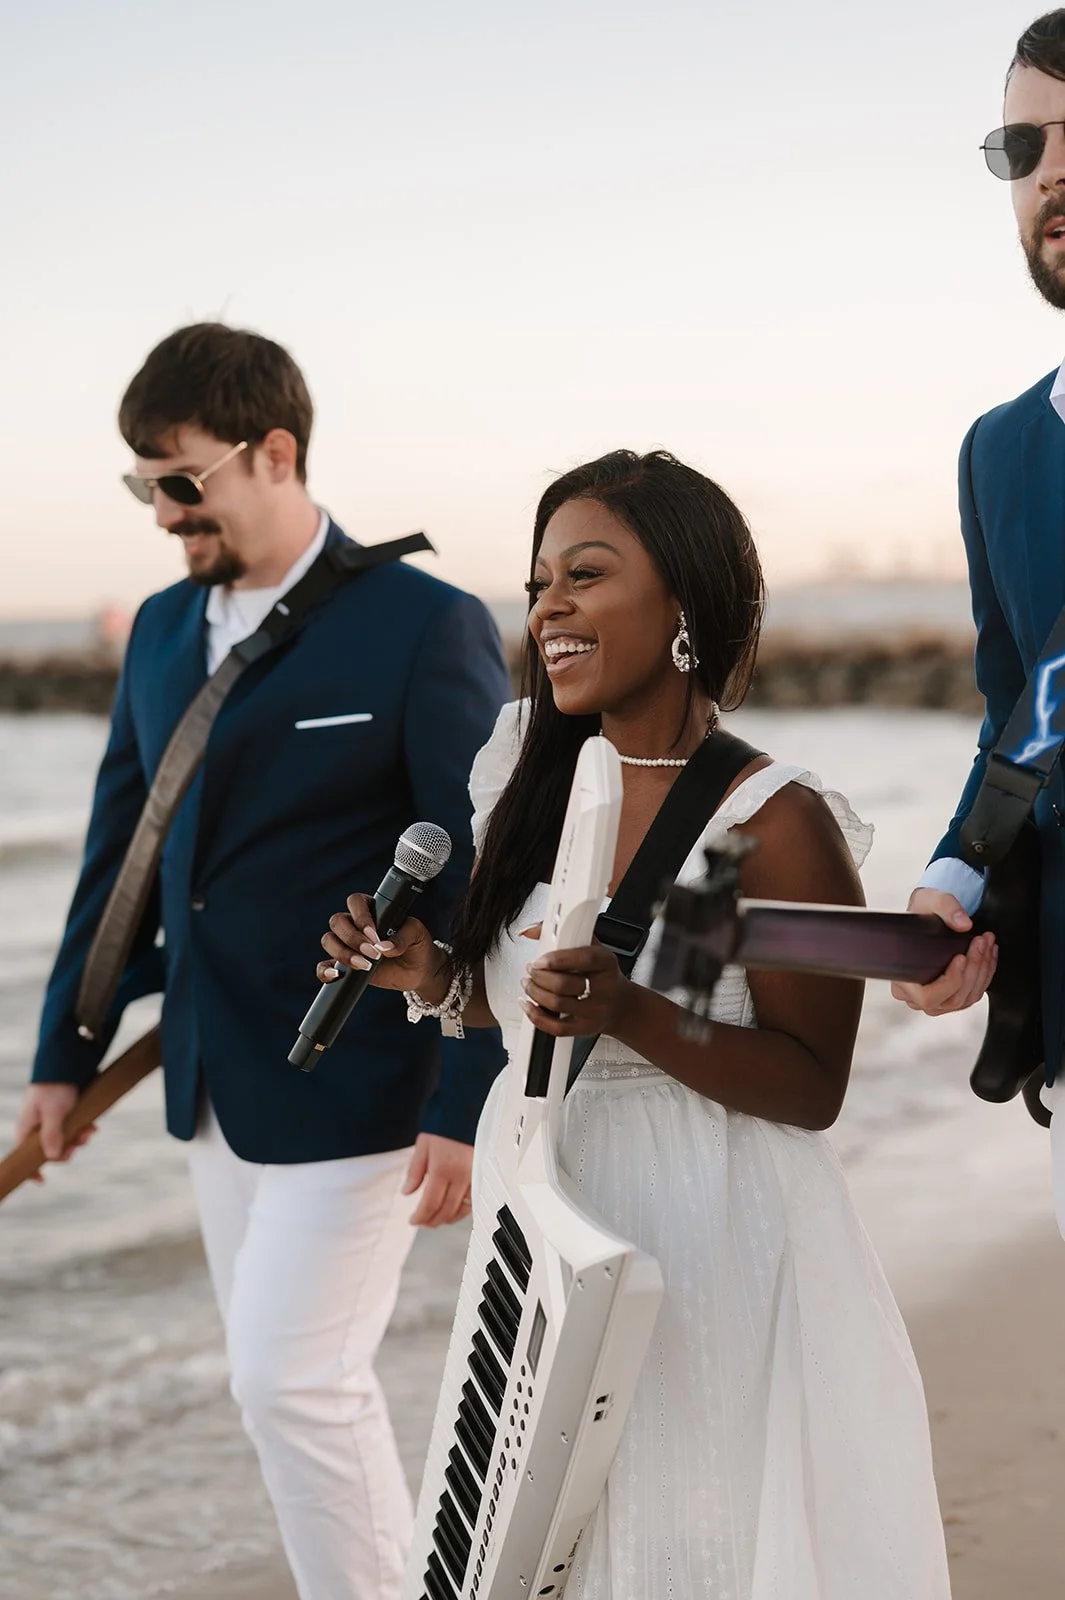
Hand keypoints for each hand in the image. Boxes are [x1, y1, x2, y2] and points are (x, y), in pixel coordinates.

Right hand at [13, 1084, 95, 1180]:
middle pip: (50, 1150)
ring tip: (89, 1131)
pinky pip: (75, 1129)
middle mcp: (38, 1126)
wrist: (69, 1062)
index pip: (22, 1155)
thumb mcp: (53, 1112)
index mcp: (27, 1127)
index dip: (30, 1169)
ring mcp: (53, 1121)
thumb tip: (51, 1158)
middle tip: (78, 1144)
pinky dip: (83, 1129)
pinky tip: (93, 1126)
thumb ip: (51, 1134)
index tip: (42, 1180)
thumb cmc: (55, 1086)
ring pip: (65, 1140)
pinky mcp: (67, 1115)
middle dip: (66, 1150)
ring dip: (78, 1139)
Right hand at [317, 892, 443, 996]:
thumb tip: (384, 947)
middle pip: (337, 922)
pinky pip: (324, 966)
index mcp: (372, 910)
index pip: (355, 902)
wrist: (419, 971)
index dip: (360, 917)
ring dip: (343, 953)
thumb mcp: (417, 934)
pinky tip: (337, 974)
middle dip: (352, 938)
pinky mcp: (344, 965)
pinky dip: (325, 970)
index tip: (374, 935)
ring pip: (329, 940)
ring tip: (366, 965)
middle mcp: (356, 925)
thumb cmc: (418, 946)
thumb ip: (403, 936)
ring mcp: (348, 945)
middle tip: (373, 953)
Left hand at [403, 1132, 474, 1227]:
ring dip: (447, 1219)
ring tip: (436, 1219)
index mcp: (442, 1169)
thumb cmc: (445, 1124)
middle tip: (422, 1222)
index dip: (420, 1217)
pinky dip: (462, 1210)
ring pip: (461, 1209)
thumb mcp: (423, 1144)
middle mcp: (460, 1175)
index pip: (430, 1204)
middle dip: (432, 1221)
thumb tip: (407, 1192)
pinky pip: (473, 1201)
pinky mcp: (482, 1175)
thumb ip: (415, 1171)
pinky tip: (454, 1210)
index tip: (413, 1220)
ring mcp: (474, 1176)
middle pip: (446, 1211)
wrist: (468, 1110)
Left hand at [521, 943, 630, 1037]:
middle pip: (564, 984)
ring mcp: (594, 1011)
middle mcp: (603, 988)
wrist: (621, 1004)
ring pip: (557, 1004)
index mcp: (606, 963)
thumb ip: (564, 934)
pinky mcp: (585, 1028)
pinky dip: (536, 1016)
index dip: (557, 959)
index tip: (539, 959)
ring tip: (529, 983)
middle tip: (531, 970)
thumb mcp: (592, 947)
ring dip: (534, 993)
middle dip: (539, 976)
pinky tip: (529, 1005)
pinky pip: (556, 1027)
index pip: (583, 959)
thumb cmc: (603, 974)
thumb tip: (532, 930)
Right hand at [890, 889, 997, 1015]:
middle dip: (973, 970)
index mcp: (902, 980)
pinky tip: (988, 955)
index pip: (927, 996)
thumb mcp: (927, 900)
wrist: (928, 917)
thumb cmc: (921, 914)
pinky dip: (985, 975)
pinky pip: (973, 995)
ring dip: (982, 971)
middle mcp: (915, 996)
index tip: (961, 957)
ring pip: (966, 998)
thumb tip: (963, 923)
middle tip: (980, 943)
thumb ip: (945, 906)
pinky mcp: (951, 997)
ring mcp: (935, 999)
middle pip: (952, 998)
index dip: (949, 982)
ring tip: (986, 944)